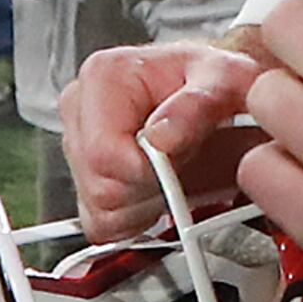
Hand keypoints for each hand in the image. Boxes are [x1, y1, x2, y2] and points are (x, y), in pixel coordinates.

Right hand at [61, 38, 270, 240]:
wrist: (212, 89)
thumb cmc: (213, 80)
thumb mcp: (227, 78)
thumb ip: (198, 105)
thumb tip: (162, 139)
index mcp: (103, 77)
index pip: (103, 154)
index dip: (149, 172)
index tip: (182, 163)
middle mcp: (81, 109)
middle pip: (101, 187)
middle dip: (152, 188)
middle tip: (185, 162)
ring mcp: (75, 145)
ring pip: (100, 210)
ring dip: (147, 204)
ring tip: (174, 171)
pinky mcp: (83, 178)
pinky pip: (101, 224)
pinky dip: (136, 218)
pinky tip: (159, 191)